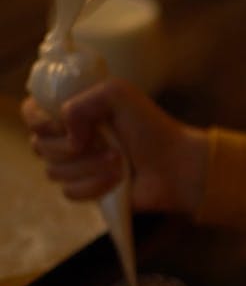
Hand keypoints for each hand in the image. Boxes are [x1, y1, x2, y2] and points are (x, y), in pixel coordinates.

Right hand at [21, 77, 208, 216]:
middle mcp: (70, 137)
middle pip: (38, 145)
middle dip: (72, 146)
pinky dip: (94, 186)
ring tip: (118, 160)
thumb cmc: (150, 126)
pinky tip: (117, 181)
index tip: (65, 124)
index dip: (42, 122)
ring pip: (53, 171)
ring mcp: (77, 166)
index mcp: (73, 110)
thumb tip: (67, 136)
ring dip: (89, 166)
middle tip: (105, 141)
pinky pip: (69, 192)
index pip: (31, 113)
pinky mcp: (86, 191)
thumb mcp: (116, 93)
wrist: (174, 165)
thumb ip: (79, 102)